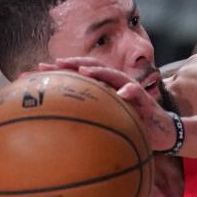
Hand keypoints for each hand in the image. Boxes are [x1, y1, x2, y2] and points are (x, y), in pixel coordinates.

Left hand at [42, 58, 178, 152]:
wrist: (162, 132)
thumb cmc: (132, 125)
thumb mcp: (108, 121)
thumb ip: (88, 118)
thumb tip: (56, 129)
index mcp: (104, 87)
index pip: (79, 74)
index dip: (58, 71)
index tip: (34, 71)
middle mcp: (115, 83)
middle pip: (92, 67)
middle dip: (72, 64)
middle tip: (52, 64)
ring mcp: (131, 89)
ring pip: (114, 75)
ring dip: (99, 72)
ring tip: (84, 72)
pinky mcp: (146, 100)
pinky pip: (138, 94)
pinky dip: (131, 92)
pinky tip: (123, 93)